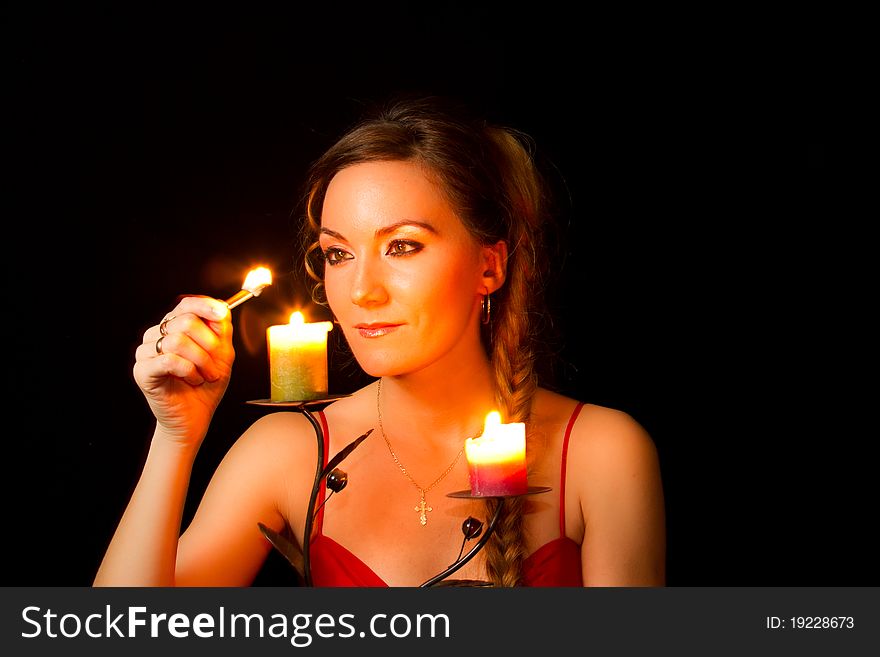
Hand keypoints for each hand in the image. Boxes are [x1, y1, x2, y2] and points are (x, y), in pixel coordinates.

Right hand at [133, 296, 233, 446]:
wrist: (195, 416)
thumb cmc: (206, 384)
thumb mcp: (222, 353)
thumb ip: (221, 329)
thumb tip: (221, 306)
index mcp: (175, 326)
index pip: (186, 304)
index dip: (204, 305)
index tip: (220, 313)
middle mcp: (157, 335)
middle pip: (186, 321)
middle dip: (209, 345)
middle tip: (216, 365)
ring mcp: (146, 352)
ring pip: (178, 340)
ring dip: (201, 361)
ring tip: (204, 375)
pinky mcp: (142, 370)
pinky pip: (169, 360)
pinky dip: (188, 371)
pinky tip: (193, 380)